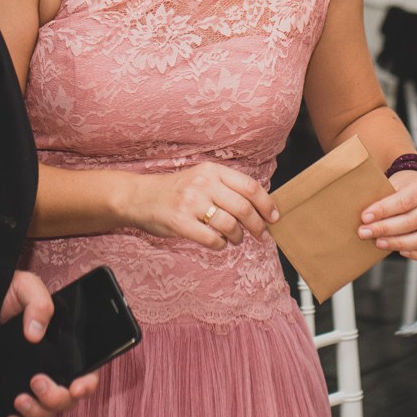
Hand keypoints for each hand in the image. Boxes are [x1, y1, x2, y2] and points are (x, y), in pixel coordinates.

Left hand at [0, 271, 98, 416]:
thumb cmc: (10, 294)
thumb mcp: (27, 288)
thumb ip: (39, 304)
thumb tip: (35, 334)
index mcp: (66, 348)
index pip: (87, 373)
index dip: (87, 384)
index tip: (77, 387)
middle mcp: (52, 369)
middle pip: (66, 398)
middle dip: (55, 397)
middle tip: (37, 381)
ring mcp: (32, 383)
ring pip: (45, 411)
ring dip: (36, 411)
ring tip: (19, 399)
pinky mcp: (11, 392)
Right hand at [125, 163, 276, 250]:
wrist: (142, 197)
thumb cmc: (177, 190)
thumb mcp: (202, 177)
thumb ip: (227, 187)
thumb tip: (260, 206)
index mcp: (212, 170)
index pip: (249, 187)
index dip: (266, 204)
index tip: (273, 217)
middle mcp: (203, 183)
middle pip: (243, 207)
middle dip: (257, 225)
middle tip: (261, 235)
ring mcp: (191, 203)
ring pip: (229, 225)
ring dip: (238, 237)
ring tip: (236, 239)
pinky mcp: (180, 222)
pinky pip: (211, 239)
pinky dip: (220, 245)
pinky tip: (218, 243)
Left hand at [357, 168, 416, 261]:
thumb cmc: (404, 185)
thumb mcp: (395, 181)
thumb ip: (383, 193)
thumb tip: (363, 213)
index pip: (405, 201)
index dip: (384, 210)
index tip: (365, 217)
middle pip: (412, 221)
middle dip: (385, 229)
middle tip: (365, 232)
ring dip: (398, 243)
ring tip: (378, 243)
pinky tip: (400, 252)